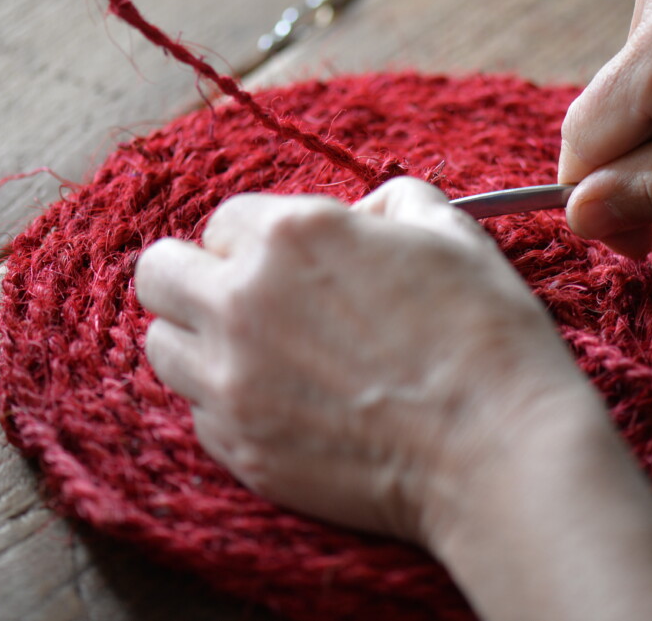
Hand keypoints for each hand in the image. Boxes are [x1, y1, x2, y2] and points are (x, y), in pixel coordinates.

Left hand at [135, 177, 597, 546]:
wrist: (494, 448)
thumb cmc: (482, 334)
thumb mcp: (450, 231)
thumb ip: (391, 201)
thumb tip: (363, 215)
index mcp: (291, 235)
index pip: (221, 221)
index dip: (257, 239)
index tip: (288, 263)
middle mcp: (242, 302)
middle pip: (158, 274)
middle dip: (194, 277)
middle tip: (243, 298)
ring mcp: (232, 381)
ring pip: (161, 346)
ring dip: (199, 341)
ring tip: (255, 354)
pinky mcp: (239, 448)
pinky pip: (197, 412)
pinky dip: (226, 404)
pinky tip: (281, 405)